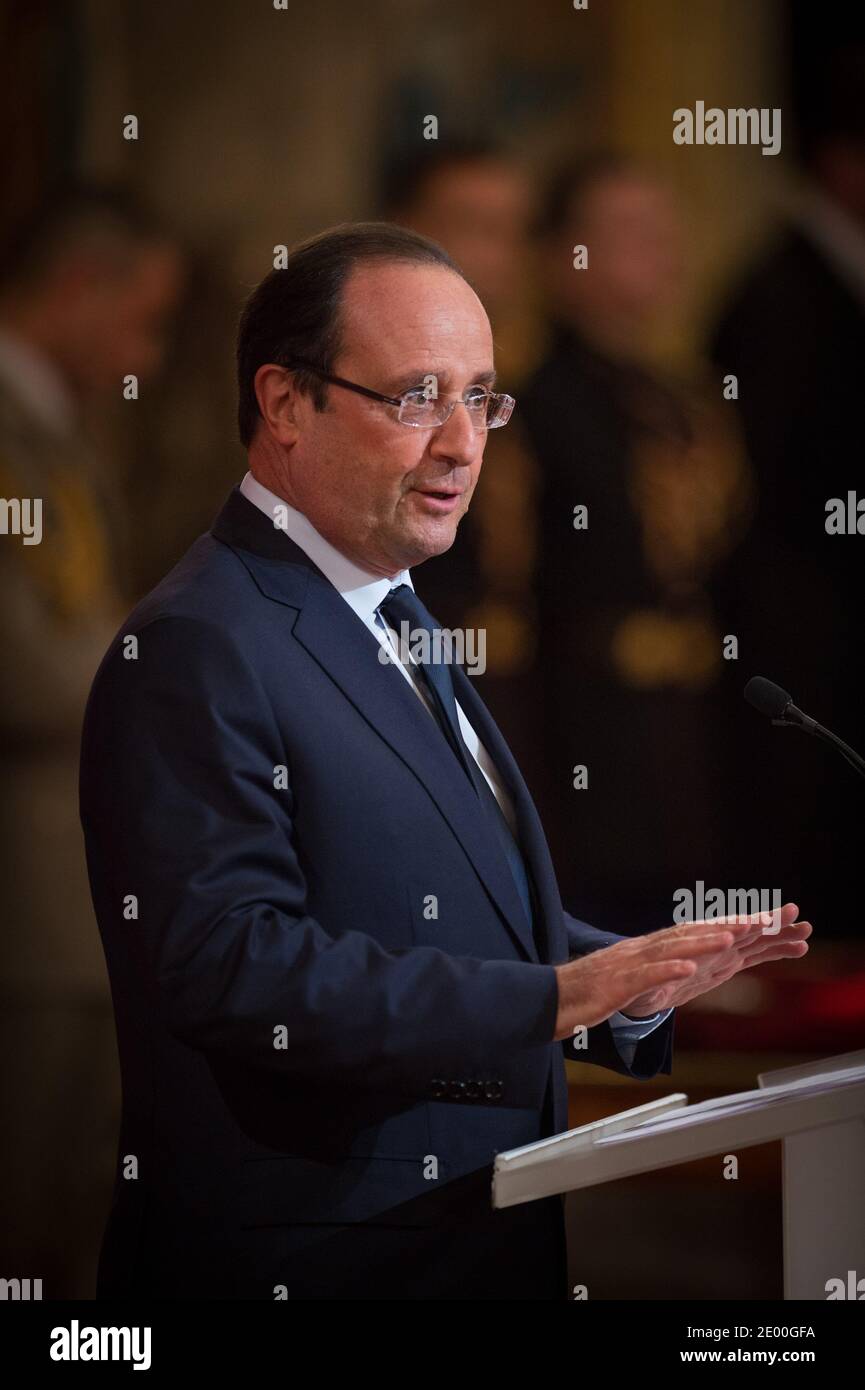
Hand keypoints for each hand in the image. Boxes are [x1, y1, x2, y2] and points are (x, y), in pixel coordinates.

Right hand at [552, 903, 810, 1041]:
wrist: (547, 1000)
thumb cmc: (585, 993)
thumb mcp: (628, 980)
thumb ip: (654, 970)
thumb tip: (682, 966)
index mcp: (645, 951)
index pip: (691, 937)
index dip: (725, 929)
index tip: (757, 924)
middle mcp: (639, 951)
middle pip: (687, 936)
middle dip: (725, 929)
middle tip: (759, 921)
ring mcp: (627, 965)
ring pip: (670, 950)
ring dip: (701, 944)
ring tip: (729, 938)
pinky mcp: (614, 984)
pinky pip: (643, 977)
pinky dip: (666, 971)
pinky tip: (687, 970)